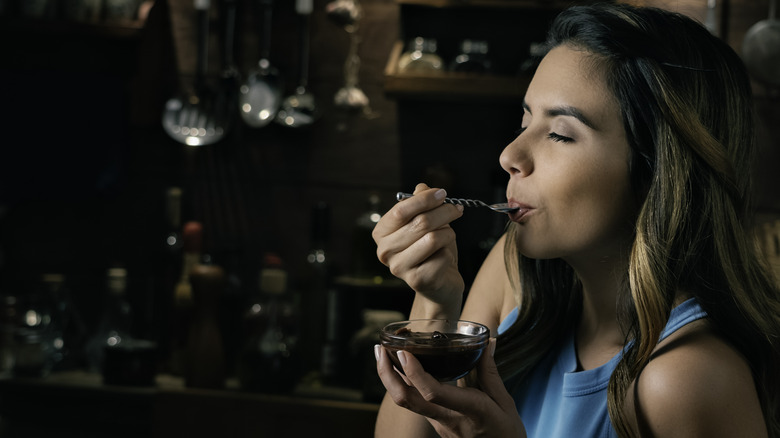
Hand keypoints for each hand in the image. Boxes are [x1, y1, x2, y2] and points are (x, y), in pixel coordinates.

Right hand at [372, 184, 464, 309]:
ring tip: (448, 236)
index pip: (400, 210)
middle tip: (457, 209)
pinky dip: (449, 253)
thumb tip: (422, 188)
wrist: (439, 283)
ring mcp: (399, 268)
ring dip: (448, 233)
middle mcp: (385, 251)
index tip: (442, 193)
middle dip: (444, 212)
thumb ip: (420, 204)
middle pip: (420, 222)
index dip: (424, 199)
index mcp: (382, 233)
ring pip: (433, 238)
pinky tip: (445, 258)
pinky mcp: (417, 281)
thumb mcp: (424, 222)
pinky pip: (442, 256)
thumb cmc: (431, 250)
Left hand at [375, 339, 526, 437]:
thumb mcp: (504, 402)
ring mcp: (438, 424)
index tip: (404, 352)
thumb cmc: (506, 433)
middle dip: (387, 373)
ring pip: (405, 403)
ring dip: (389, 378)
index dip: (415, 372)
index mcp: (469, 410)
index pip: (434, 393)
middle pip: (406, 399)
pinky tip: (400, 369)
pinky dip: (401, 384)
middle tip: (379, 349)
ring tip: (383, 354)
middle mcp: (447, 419)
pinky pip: (413, 403)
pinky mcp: (436, 425)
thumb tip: (488, 343)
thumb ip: (490, 372)